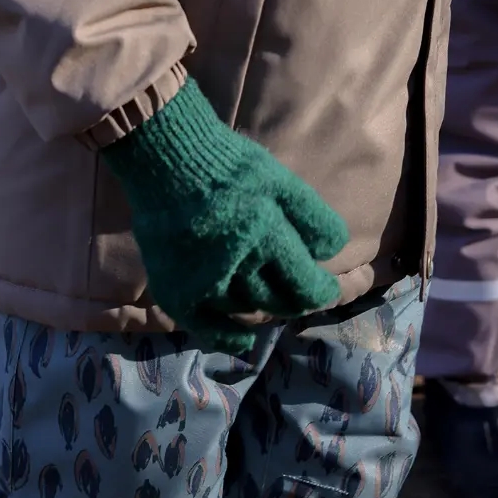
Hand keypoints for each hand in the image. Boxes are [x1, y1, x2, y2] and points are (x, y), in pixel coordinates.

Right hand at [101, 78, 347, 351]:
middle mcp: (236, 262)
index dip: (322, 290)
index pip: (306, 283)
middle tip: (300, 291)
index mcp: (264, 231)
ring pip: (248, 310)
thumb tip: (334, 250)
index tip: (327, 287)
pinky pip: (208, 329)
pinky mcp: (177, 291)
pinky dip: (228, 338)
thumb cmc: (226, 163)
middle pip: (279, 301)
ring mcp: (203, 281)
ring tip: (273, 298)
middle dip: (296, 299)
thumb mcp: (277, 177)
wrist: (164, 158)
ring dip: (266, 307)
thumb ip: (310, 214)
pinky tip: (244, 339)